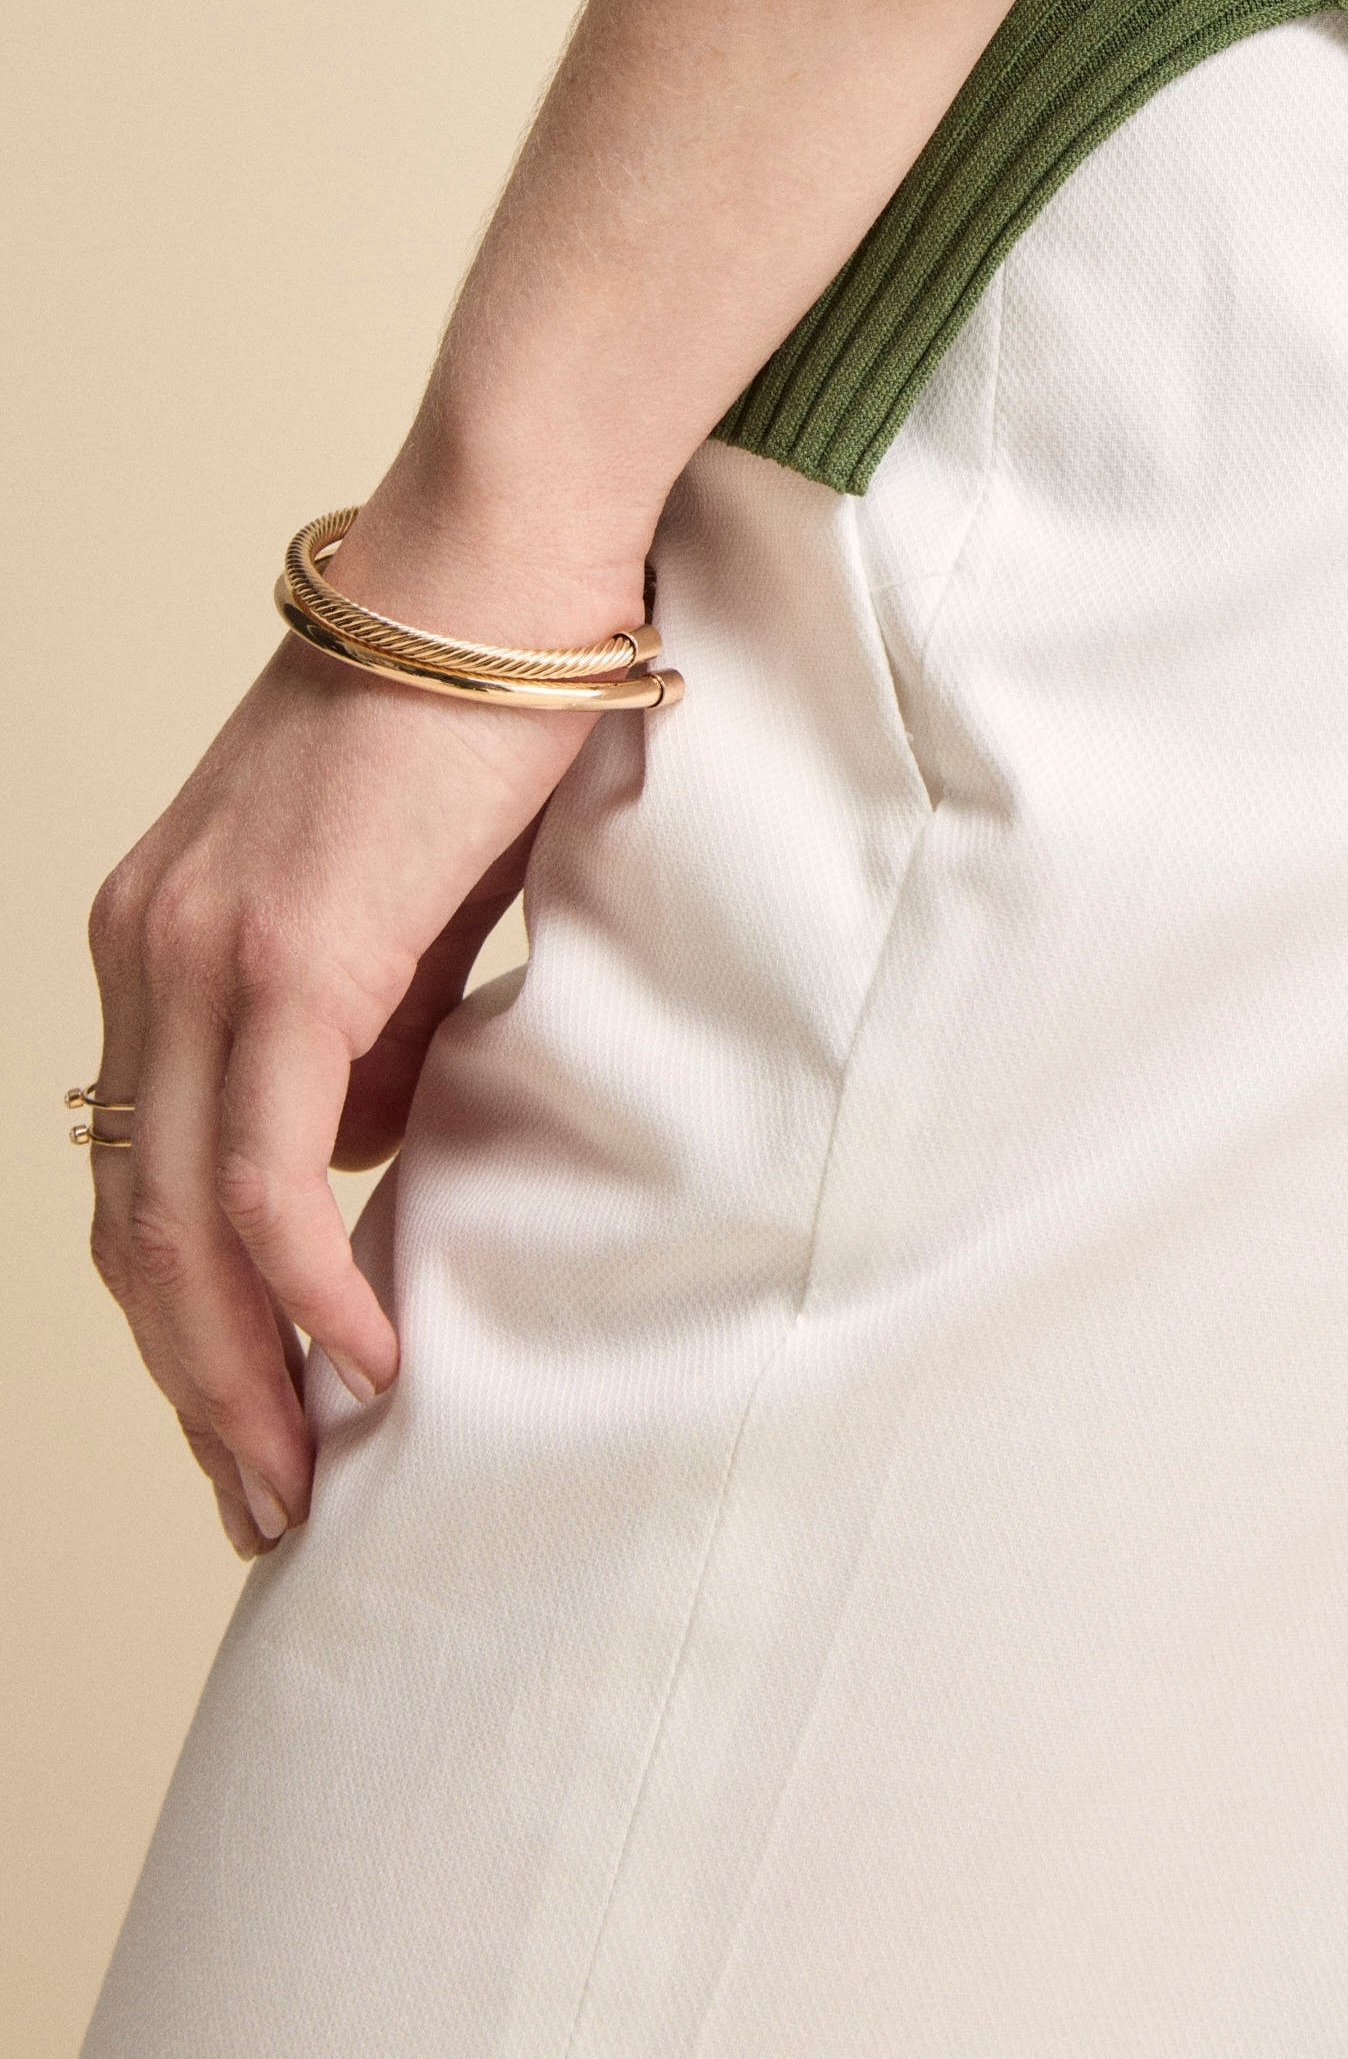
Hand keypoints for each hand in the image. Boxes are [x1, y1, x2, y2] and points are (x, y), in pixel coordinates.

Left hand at [83, 502, 646, 1559]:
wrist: (506, 558)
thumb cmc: (487, 698)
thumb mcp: (408, 894)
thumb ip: (375, 1017)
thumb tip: (368, 1144)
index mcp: (161, 924)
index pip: (137, 1163)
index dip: (183, 1308)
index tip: (253, 1409)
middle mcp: (146, 943)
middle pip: (129, 1221)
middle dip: (193, 1382)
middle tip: (263, 1500)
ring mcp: (200, 949)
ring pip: (174, 1225)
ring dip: (233, 1374)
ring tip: (298, 1479)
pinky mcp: (286, 957)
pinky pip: (269, 1178)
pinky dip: (301, 1293)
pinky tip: (363, 1357)